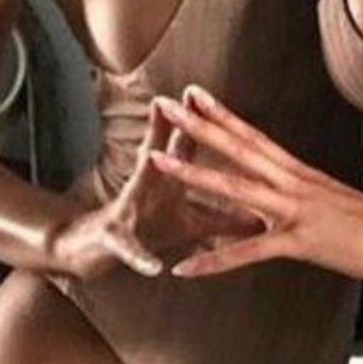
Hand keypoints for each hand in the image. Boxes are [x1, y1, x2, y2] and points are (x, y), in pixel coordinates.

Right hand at [48, 96, 262, 282]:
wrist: (103, 248)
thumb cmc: (152, 227)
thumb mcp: (192, 223)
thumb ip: (225, 217)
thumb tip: (260, 215)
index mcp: (172, 179)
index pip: (189, 143)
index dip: (204, 122)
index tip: (215, 95)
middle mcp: (149, 187)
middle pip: (161, 152)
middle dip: (168, 129)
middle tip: (173, 101)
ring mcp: (130, 210)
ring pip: (136, 187)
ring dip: (143, 174)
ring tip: (150, 157)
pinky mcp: (119, 241)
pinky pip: (130, 248)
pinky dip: (141, 257)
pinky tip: (153, 267)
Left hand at [145, 85, 362, 285]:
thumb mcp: (332, 201)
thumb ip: (302, 195)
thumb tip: (285, 195)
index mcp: (300, 173)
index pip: (253, 135)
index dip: (222, 114)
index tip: (196, 95)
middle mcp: (292, 183)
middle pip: (237, 147)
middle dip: (198, 125)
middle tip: (165, 104)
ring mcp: (294, 210)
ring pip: (234, 186)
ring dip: (193, 172)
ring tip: (158, 161)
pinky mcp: (298, 242)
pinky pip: (247, 252)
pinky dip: (213, 262)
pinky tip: (184, 269)